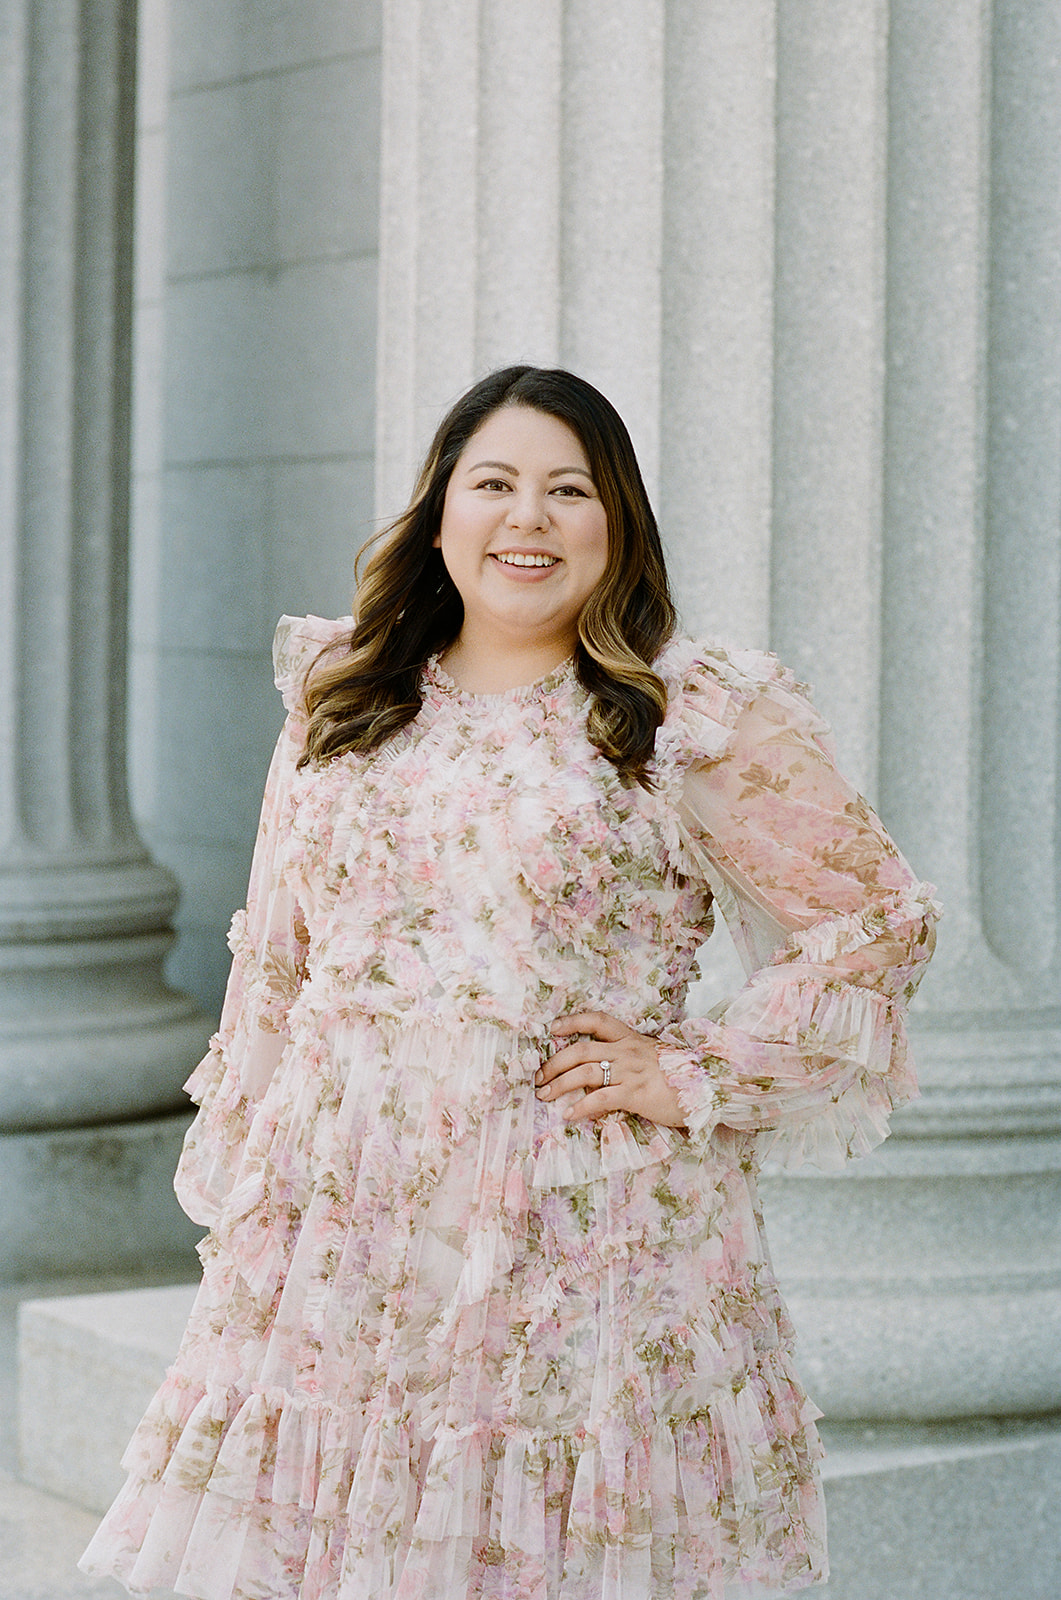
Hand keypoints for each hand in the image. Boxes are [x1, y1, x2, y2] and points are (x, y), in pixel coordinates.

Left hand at [535, 1011, 686, 1128]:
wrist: (708, 1086)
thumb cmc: (681, 1075)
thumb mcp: (653, 1057)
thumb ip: (629, 1059)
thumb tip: (604, 1068)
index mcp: (631, 1039)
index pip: (597, 1020)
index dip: (572, 1021)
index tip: (552, 1027)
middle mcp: (627, 1051)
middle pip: (580, 1049)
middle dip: (554, 1062)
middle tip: (538, 1077)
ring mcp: (631, 1071)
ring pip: (584, 1073)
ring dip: (559, 1084)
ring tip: (544, 1095)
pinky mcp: (635, 1093)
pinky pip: (600, 1099)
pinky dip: (581, 1108)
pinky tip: (568, 1115)